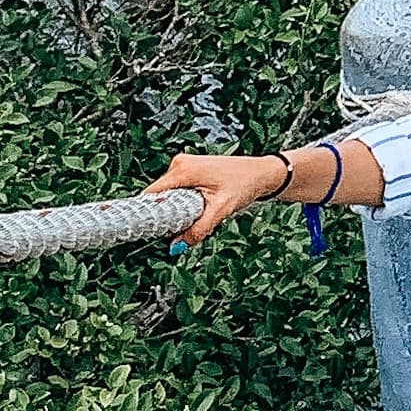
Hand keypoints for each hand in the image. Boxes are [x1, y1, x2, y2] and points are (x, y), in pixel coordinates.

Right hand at [146, 151, 287, 244]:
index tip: (150, 231)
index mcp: (183, 169)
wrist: (262, 174)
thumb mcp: (221, 209)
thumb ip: (198, 229)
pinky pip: (178, 192)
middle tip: (181, 227)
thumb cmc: (245, 184)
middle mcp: (180, 164)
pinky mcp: (191, 171)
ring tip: (197, 214)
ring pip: (169, 195)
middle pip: (159, 196)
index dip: (148, 214)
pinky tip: (199, 207)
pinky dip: (184, 203)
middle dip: (167, 215)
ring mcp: (185, 166)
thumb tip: (176, 246)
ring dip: (177, 210)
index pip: (152, 194)